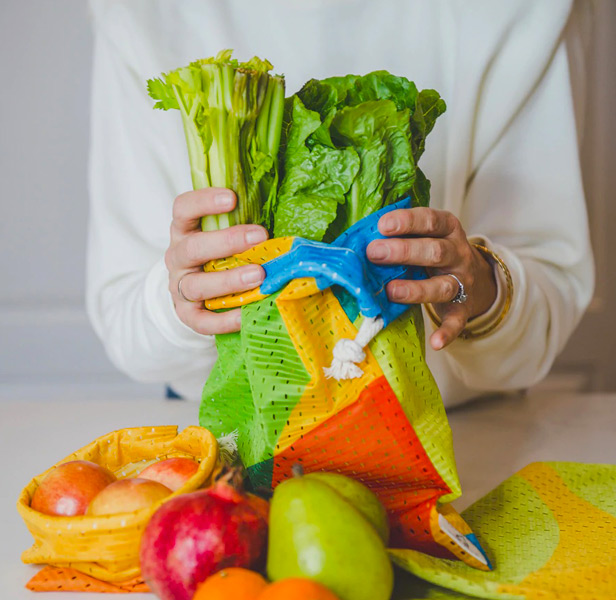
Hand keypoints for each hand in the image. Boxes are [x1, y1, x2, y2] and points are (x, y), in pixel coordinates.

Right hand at [164, 188, 267, 334]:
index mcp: (184, 231)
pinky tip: (246, 315)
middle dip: (226, 241)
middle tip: (259, 236)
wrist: (195, 295)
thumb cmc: (218, 256)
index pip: (183, 209)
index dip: (204, 202)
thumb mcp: (223, 235)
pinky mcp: (187, 315)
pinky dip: (224, 320)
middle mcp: (178, 258)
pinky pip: (202, 321)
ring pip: (196, 285)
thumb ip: (243, 223)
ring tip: (258, 276)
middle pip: (192, 248)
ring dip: (228, 280)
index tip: (232, 198)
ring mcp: (179, 287)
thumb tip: (287, 211)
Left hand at [366, 207, 496, 349]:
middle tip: (374, 253)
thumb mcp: (425, 235)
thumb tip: (360, 237)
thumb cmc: (434, 251)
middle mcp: (458, 254)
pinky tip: (435, 342)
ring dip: (416, 289)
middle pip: (435, 251)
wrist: (475, 277)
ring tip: (390, 291)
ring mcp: (462, 282)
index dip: (407, 221)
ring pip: (442, 286)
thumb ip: (400, 234)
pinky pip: (456, 321)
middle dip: (404, 252)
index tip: (382, 225)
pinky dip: (447, 332)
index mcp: (448, 229)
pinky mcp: (462, 308)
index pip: (430, 220)